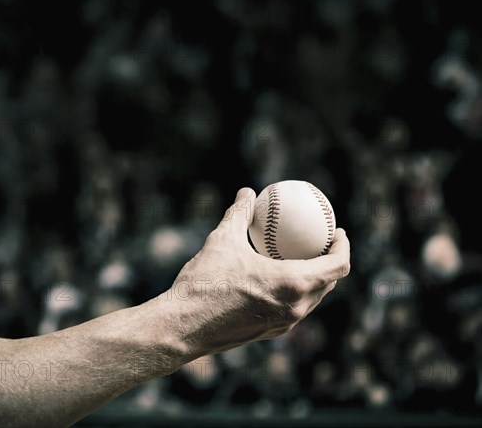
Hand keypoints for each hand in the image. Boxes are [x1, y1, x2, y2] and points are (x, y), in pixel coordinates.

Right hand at [167, 187, 350, 358]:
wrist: (183, 327)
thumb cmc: (205, 283)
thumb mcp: (222, 240)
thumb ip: (239, 213)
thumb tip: (247, 193)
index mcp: (292, 284)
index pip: (337, 266)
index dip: (343, 247)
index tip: (337, 231)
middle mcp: (295, 308)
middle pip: (328, 283)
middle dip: (331, 261)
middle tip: (321, 241)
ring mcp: (284, 324)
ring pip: (312, 299)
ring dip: (315, 278)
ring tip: (302, 258)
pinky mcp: (269, 333)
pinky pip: (294, 309)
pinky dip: (296, 291)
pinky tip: (276, 278)